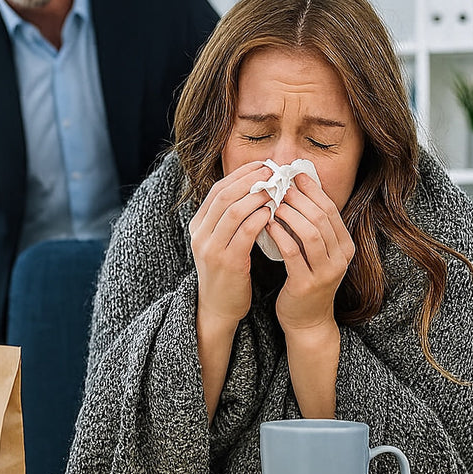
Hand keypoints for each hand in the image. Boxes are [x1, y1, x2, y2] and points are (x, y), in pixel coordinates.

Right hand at [189, 161, 273, 329]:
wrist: (218, 307)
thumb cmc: (226, 271)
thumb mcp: (220, 241)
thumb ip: (230, 218)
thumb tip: (253, 188)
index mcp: (197, 225)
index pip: (217, 190)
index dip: (240, 175)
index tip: (261, 165)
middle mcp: (200, 234)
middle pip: (223, 196)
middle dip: (248, 180)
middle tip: (271, 171)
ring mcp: (211, 249)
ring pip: (233, 211)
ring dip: (256, 197)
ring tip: (275, 189)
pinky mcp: (227, 263)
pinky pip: (244, 234)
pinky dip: (258, 219)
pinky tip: (272, 213)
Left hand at [265, 172, 354, 334]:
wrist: (306, 320)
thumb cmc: (306, 279)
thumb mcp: (316, 252)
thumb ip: (311, 226)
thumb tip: (297, 190)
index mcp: (345, 246)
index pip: (331, 210)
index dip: (313, 190)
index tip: (296, 175)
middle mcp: (341, 258)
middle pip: (322, 218)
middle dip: (300, 198)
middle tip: (281, 185)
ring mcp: (326, 272)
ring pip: (311, 233)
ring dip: (291, 214)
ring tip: (273, 203)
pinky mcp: (307, 283)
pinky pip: (293, 253)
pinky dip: (280, 235)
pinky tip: (268, 225)